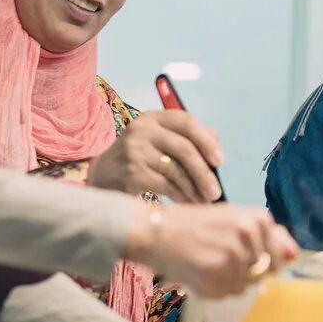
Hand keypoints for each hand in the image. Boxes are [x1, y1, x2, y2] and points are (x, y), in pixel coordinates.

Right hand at [89, 110, 223, 202]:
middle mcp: (143, 130)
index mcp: (154, 118)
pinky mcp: (131, 172)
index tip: (220, 161)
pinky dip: (181, 197)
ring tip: (205, 201)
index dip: (207, 141)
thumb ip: (187, 138)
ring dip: (194, 189)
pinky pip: (165, 186)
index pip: (187, 122)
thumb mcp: (160, 141)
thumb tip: (216, 141)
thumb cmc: (140, 158)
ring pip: (176, 171)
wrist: (102, 174)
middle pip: (184, 149)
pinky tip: (188, 203)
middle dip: (204, 173)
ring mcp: (135, 150)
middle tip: (215, 192)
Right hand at [124, 203, 298, 296]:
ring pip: (245, 285)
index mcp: (258, 218)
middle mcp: (249, 234)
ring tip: (206, 263)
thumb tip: (294, 255)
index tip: (243, 259)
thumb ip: (268, 236)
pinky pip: (227, 294)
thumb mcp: (235, 219)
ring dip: (227, 282)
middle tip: (218, 258)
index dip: (262, 263)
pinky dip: (213, 289)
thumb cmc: (196, 225)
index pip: (279, 257)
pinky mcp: (216, 274)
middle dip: (243, 272)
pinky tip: (199, 273)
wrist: (156, 232)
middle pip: (262, 272)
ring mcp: (233, 255)